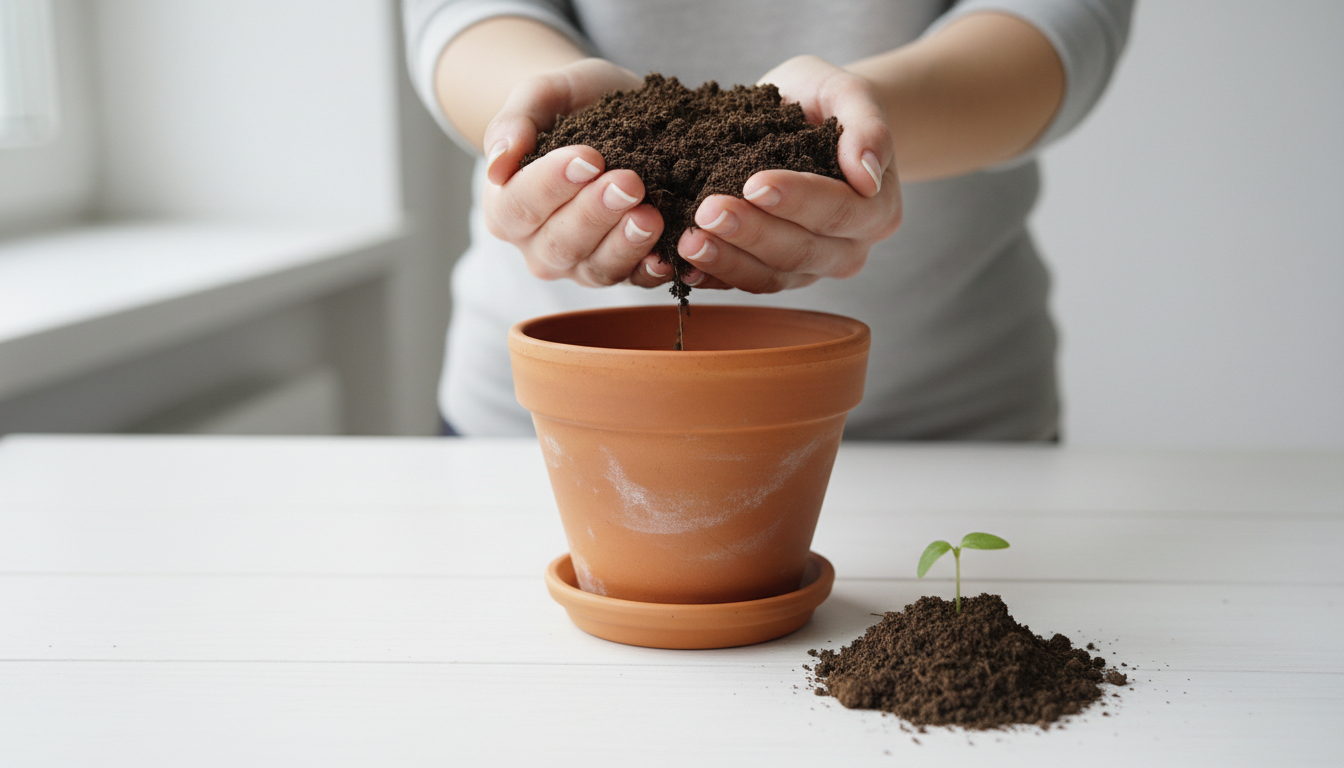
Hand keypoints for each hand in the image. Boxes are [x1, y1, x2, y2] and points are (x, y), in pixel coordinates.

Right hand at [481, 59, 672, 287]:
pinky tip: (669, 255)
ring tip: (650, 216)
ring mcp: (581, 264)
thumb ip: (513, 122)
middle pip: (559, 244)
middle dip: (595, 214)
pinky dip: (652, 271)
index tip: (589, 158)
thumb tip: (497, 163)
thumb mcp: (541, 95)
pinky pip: (635, 281)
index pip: (519, 206)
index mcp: (506, 207)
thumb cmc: (571, 104)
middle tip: (629, 182)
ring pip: (596, 268)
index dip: (552, 185)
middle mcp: (539, 245)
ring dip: (624, 245)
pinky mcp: (622, 271)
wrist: (614, 115)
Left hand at [659, 55, 901, 293]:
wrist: (801, 120)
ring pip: (769, 277)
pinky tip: (681, 263)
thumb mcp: (847, 92)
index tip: (753, 182)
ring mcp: (809, 269)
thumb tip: (868, 174)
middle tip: (707, 211)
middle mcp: (848, 250)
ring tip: (687, 240)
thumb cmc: (823, 102)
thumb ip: (868, 126)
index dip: (796, 200)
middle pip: (800, 251)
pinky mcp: (773, 275)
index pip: (837, 210)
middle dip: (751, 233)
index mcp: (876, 209)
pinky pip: (743, 284)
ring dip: (726, 261)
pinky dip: (712, 276)